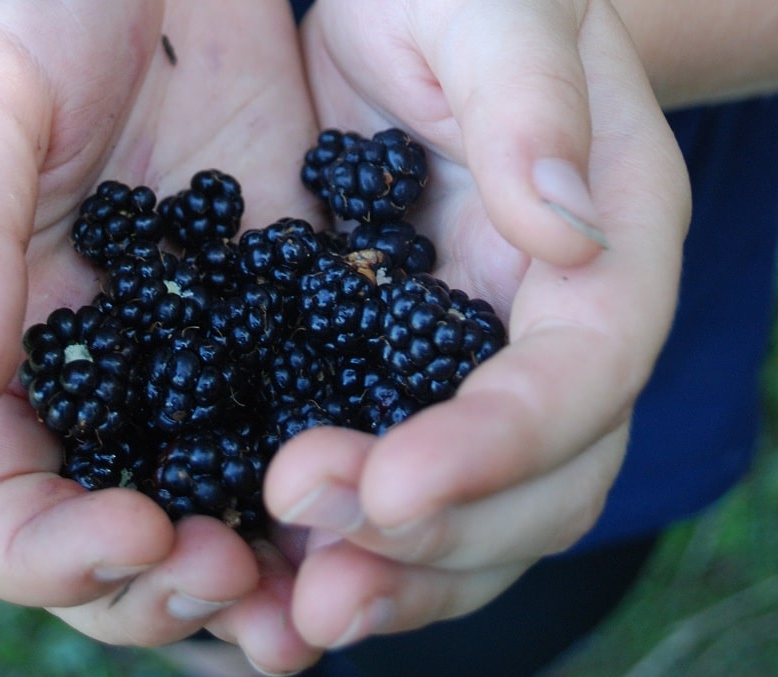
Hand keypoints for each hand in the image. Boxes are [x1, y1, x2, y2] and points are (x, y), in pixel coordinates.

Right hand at [0, 1, 320, 671]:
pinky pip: (308, 424)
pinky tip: (385, 501)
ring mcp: (194, 358)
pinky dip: (337, 483)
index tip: (141, 531)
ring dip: (265, 570)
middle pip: (115, 544)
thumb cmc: (22, 7)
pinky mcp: (280, 316)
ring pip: (219, 507)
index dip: (54, 553)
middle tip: (242, 582)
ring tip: (322, 596)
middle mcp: (97, 380)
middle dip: (170, 590)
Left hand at [263, 0, 690, 647]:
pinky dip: (340, 542)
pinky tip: (266, 571)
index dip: (500, 447)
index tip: (392, 486)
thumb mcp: (494, 8)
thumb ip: (531, 105)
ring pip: (468, 517)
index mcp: (604, 251)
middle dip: (437, 542)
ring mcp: (469, 368)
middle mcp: (549, 333)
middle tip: (323, 582)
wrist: (411, 1)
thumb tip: (563, 232)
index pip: (580, 378)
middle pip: (539, 485)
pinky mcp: (387, 377)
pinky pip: (388, 485)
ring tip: (295, 613)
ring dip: (390, 577)